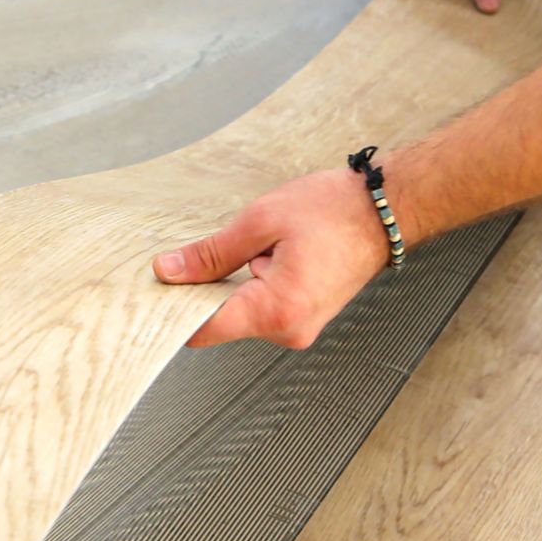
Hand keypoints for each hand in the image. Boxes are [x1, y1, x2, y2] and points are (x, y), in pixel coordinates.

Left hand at [152, 169, 393, 348]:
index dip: (174, 311)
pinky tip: (267, 255)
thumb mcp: (261, 221)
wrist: (385, 211)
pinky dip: (253, 286)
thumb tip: (168, 271)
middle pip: (221, 324)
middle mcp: (289, 330)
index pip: (204, 331)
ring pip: (242, 315)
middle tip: (198, 254)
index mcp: (277, 309)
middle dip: (204, 292)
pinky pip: (263, 310)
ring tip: (252, 246)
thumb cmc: (333, 210)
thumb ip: (211, 254)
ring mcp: (300, 329)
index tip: (156, 291)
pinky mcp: (305, 319)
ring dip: (233, 285)